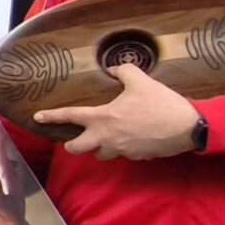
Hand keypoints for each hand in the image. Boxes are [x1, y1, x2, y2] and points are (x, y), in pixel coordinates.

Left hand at [37, 64, 200, 160]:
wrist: (186, 127)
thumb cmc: (161, 104)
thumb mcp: (141, 81)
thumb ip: (124, 71)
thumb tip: (114, 67)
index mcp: (103, 118)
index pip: (70, 116)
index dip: (52, 116)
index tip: (38, 117)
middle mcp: (106, 138)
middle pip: (76, 148)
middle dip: (71, 144)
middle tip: (75, 138)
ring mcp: (120, 150)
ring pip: (99, 154)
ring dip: (98, 147)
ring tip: (105, 136)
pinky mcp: (134, 157)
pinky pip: (121, 155)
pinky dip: (121, 148)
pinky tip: (130, 138)